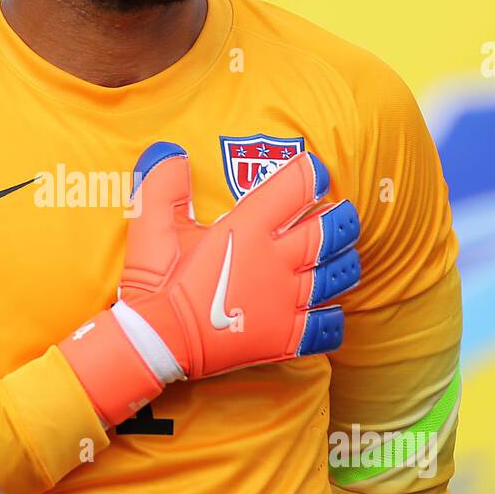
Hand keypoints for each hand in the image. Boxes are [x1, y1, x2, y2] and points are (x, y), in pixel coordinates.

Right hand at [60, 143, 359, 425]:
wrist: (157, 342)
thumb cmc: (155, 283)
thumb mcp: (151, 226)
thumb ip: (162, 185)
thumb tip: (170, 152)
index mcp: (247, 228)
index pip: (297, 186)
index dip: (311, 175)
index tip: (314, 174)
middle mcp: (275, 260)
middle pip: (329, 230)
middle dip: (341, 218)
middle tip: (340, 214)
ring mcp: (285, 300)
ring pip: (337, 275)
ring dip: (343, 262)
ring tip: (340, 257)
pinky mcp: (285, 336)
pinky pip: (327, 326)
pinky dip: (333, 318)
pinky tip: (326, 311)